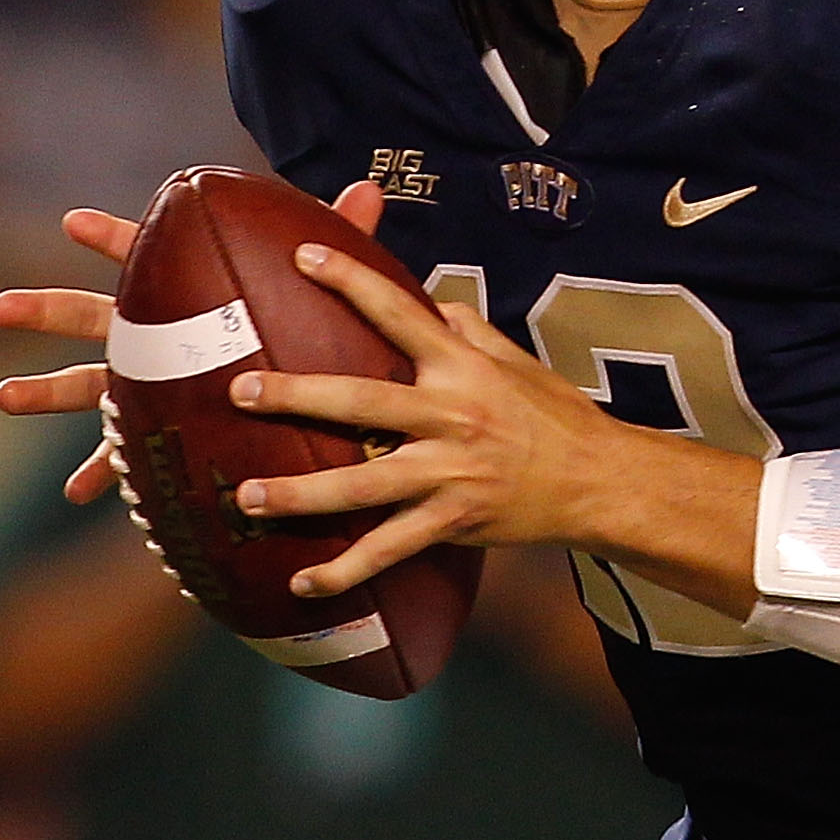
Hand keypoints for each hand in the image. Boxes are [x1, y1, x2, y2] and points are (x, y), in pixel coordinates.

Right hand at [0, 182, 386, 504]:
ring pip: (85, 385)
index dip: (111, 236)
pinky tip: (79, 495)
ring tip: (4, 397)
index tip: (73, 221)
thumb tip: (371, 188)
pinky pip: (122, 452)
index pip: (144, 253)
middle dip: (45, 310)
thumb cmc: (302, 319)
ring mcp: (148, 381)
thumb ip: (342, 236)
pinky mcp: (159, 427)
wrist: (300, 382)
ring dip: (45, 390)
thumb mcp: (321, 281)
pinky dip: (101, 470)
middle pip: (90, 316)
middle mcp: (154, 333)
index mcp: (184, 291)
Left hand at [225, 237, 624, 598]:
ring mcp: (448, 473)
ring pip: (363, 486)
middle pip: (360, 403)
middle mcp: (449, 415)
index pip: (397, 312)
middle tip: (240, 391)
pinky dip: (346, 570)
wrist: (599, 481)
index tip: (301, 256)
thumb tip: (428, 299)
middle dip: (295, 397)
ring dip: (301, 494)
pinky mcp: (452, 521)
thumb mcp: (513, 358)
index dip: (350, 280)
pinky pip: (390, 549)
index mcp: (459, 365)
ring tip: (248, 496)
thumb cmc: (552, 413)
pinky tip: (303, 583)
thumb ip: (465, 328)